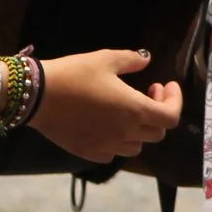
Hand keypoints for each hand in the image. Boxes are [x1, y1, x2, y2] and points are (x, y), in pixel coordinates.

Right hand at [31, 48, 183, 163]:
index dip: (174, 101)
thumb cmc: (74, 74)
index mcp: (135, 110)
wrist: (38, 96)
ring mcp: (108, 145)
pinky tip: (107, 126)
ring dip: (139, 129)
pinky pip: (113, 153)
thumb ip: (131, 60)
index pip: (170, 117)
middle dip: (157, 112)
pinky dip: (117, 141)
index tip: (164, 85)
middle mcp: (126, 132)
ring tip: (126, 111)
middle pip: (157, 133)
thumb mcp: (104, 59)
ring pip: (136, 146)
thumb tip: (146, 60)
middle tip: (146, 93)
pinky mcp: (90, 152)